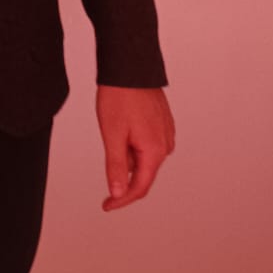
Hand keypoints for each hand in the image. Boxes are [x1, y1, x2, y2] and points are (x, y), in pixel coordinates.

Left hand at [96, 85, 174, 211]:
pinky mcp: (162, 122)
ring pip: (144, 157)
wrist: (129, 66)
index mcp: (155, 151)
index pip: (139, 187)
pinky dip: (133, 142)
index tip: (107, 205)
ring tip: (115, 127)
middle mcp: (165, 144)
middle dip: (123, 170)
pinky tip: (123, 125)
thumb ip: (116, 167)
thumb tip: (117, 192)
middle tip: (107, 153)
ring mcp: (166, 133)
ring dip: (127, 153)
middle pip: (142, 172)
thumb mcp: (112, 134)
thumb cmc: (120, 96)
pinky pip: (147, 143)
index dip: (121, 199)